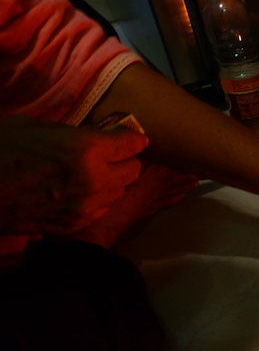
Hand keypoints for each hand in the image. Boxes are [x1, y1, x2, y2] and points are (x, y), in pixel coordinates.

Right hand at [0, 115, 147, 236]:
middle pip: (133, 170)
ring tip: (92, 174)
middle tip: (109, 155)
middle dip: (124, 161)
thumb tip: (94, 133)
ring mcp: (86, 206)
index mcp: (86, 148)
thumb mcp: (34, 126)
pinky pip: (101, 209)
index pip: (132, 144)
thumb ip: (72, 132)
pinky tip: (77, 191)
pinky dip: (96, 200)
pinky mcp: (74, 224)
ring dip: (112, 182)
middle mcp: (95, 179)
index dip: (132, 139)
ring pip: (119, 192)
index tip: (130, 138)